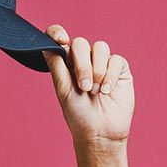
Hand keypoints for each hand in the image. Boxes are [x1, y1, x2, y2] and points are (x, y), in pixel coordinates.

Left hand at [41, 25, 132, 146]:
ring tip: (95, 91)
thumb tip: (47, 43)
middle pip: (80, 43)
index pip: (59, 38)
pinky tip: (107, 91)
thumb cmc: (78, 115)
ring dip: (97, 70)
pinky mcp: (120, 69)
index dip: (58, 33)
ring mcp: (103, 63)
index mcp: (67, 64)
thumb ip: (56, 66)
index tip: (61, 40)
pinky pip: (116, 60)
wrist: (100, 133)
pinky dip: (110, 75)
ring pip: (100, 48)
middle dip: (82, 65)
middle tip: (84, 87)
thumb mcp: (63, 90)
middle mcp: (84, 60)